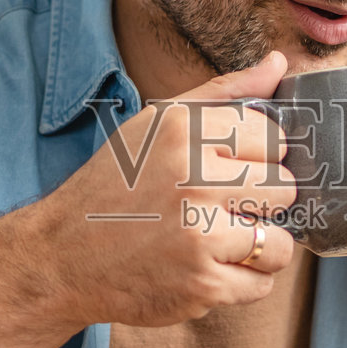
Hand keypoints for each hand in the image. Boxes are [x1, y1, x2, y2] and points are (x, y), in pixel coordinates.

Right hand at [40, 49, 298, 328]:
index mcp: (185, 131)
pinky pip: (262, 284)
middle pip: (284, 189)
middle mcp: (193, 180)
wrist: (63, 255)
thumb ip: (224, 93)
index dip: (256, 158)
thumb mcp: (158, 123)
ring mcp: (199, 235)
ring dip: (259, 247)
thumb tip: (279, 63)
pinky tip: (210, 268)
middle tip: (221, 208)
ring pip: (281, 242)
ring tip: (221, 240)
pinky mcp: (201, 283)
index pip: (272, 138)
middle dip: (260, 202)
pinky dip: (243, 281)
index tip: (228, 170)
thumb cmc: (116, 185)